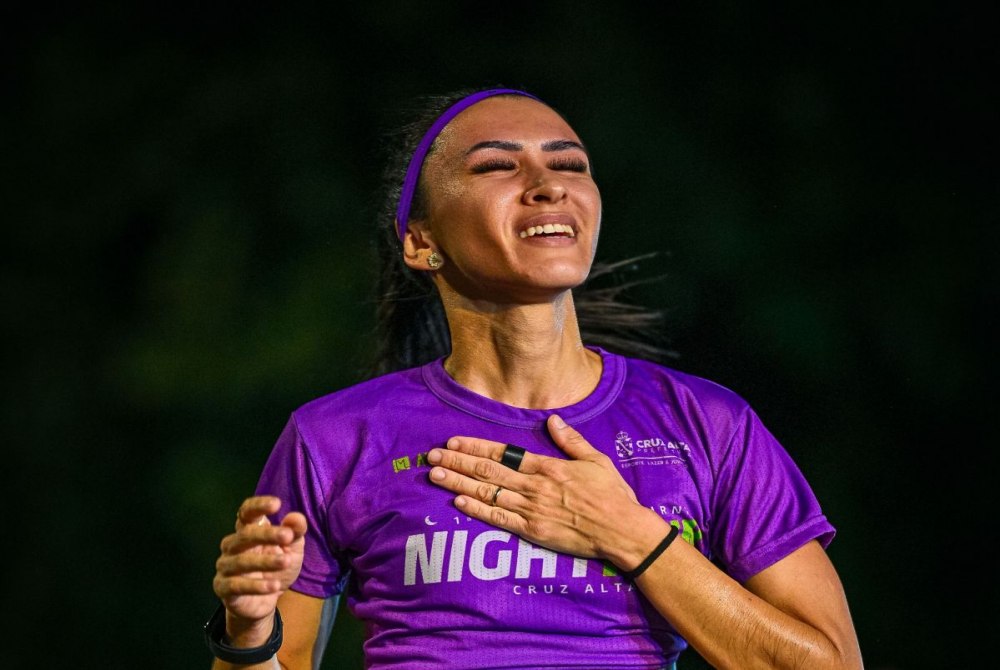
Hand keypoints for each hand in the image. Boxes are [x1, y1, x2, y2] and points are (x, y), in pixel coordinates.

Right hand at [213, 496, 306, 636]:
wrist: (264, 603)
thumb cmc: (276, 569)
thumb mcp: (292, 550)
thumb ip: (295, 533)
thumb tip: (296, 517)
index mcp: (247, 531)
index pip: (246, 513)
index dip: (258, 506)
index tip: (276, 504)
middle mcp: (232, 546)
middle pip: (244, 535)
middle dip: (266, 534)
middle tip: (287, 536)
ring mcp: (225, 567)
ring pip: (241, 560)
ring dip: (264, 561)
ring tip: (286, 562)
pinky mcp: (223, 588)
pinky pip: (236, 586)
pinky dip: (256, 586)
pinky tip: (274, 586)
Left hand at [427, 414, 663, 566]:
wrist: (622, 531)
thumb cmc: (612, 495)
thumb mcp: (595, 460)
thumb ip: (571, 440)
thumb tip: (552, 419)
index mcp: (548, 467)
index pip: (503, 453)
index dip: (475, 448)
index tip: (453, 442)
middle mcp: (535, 486)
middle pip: (488, 471)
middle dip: (457, 463)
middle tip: (432, 456)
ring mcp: (532, 510)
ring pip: (488, 493)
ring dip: (459, 484)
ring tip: (436, 476)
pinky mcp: (533, 532)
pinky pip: (500, 519)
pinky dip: (478, 510)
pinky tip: (458, 503)